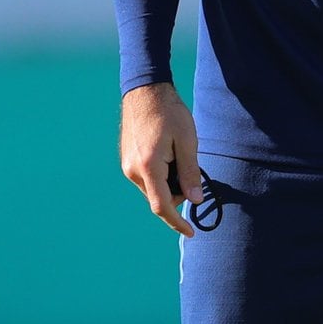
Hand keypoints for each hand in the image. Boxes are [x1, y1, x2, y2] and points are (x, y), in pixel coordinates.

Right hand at [120, 82, 202, 236]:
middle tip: (192, 167)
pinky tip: (169, 153)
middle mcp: (132, 171)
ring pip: (153, 189)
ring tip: (179, 154)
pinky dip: (161, 175)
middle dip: (178, 193)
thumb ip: (190, 172)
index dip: (177, 222)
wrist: (145, 91)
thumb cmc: (169, 113)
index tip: (191, 232)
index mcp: (148, 167)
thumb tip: (195, 201)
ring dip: (170, 183)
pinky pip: (147, 178)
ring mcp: (127, 166)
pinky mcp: (127, 161)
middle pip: (159, 198)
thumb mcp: (187, 141)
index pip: (162, 206)